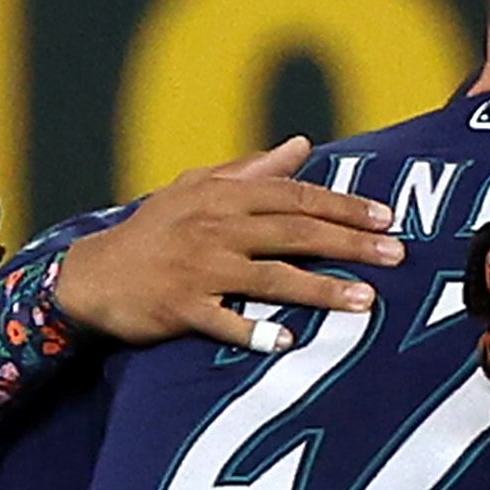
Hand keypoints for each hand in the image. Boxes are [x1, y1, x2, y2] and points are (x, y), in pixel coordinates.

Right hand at [49, 140, 404, 349]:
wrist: (94, 274)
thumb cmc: (153, 231)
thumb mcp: (196, 188)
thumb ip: (252, 169)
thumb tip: (303, 145)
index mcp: (223, 196)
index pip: (293, 195)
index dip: (342, 205)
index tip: (385, 217)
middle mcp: (215, 227)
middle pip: (294, 232)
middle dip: (349, 243)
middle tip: (396, 255)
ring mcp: (199, 268)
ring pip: (271, 277)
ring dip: (320, 289)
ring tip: (366, 301)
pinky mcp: (181, 308)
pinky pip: (225, 323)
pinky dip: (254, 333)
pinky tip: (288, 343)